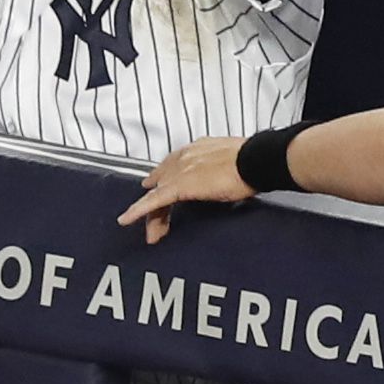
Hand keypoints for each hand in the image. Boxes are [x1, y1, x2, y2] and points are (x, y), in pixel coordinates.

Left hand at [118, 136, 253, 243]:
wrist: (257, 160)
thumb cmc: (255, 161)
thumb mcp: (235, 162)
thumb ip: (223, 169)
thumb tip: (229, 180)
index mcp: (196, 150)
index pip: (173, 169)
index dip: (165, 184)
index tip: (163, 196)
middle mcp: (183, 158)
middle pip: (162, 184)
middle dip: (157, 204)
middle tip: (158, 222)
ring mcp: (180, 171)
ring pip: (157, 196)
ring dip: (151, 215)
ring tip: (152, 232)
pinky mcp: (179, 186)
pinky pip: (153, 202)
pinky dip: (138, 211)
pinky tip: (127, 220)